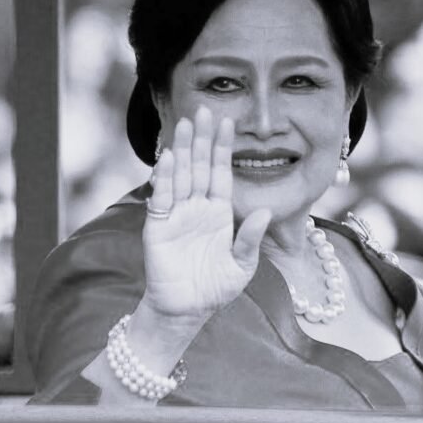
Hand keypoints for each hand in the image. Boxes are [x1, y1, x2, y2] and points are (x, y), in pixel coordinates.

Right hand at [141, 107, 271, 318]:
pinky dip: (164, 179)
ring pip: (180, 175)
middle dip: (202, 139)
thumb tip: (264, 212)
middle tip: (204, 110)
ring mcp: (177, 215)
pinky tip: (169, 158)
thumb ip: (251, 239)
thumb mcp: (242, 266)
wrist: (186, 312)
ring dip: (182, 150)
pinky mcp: (158, 227)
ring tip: (185, 124)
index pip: (221, 173)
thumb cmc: (214, 290)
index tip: (228, 122)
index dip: (223, 148)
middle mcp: (197, 208)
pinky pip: (162, 198)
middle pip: (199, 166)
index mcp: (218, 213)